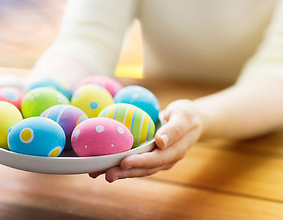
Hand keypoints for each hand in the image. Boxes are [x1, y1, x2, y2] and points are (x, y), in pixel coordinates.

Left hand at [89, 99, 203, 182]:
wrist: (191, 120)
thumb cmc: (187, 115)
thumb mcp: (184, 117)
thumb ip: (174, 129)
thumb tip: (160, 142)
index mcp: (175, 151)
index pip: (157, 159)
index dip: (140, 162)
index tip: (124, 162)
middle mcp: (166, 159)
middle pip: (144, 169)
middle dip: (126, 173)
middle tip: (107, 175)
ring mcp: (158, 160)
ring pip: (138, 169)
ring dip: (121, 173)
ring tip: (100, 174)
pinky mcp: (150, 157)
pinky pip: (136, 163)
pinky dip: (121, 165)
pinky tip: (106, 165)